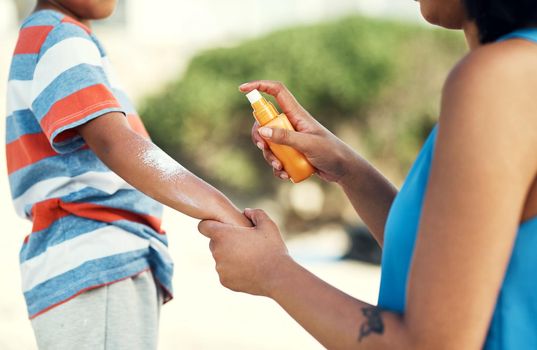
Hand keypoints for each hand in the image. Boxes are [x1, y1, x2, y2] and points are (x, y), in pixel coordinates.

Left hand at [198, 208, 294, 296]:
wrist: (277, 276)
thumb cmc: (272, 248)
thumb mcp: (267, 225)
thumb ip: (255, 214)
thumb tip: (246, 212)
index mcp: (223, 236)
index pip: (203, 226)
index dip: (210, 224)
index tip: (221, 226)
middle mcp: (217, 252)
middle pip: (214, 243)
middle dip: (225, 241)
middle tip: (243, 243)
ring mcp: (220, 268)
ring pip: (220, 258)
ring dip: (230, 256)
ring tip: (249, 257)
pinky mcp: (225, 281)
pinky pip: (226, 272)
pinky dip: (234, 270)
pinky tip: (249, 269)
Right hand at [240, 80, 357, 182]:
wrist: (343, 170)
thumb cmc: (330, 152)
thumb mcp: (307, 145)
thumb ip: (285, 138)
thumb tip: (262, 131)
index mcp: (296, 114)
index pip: (276, 92)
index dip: (259, 87)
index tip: (243, 89)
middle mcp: (291, 124)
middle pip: (264, 122)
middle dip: (259, 136)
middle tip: (263, 148)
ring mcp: (290, 139)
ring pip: (268, 143)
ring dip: (270, 157)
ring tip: (281, 168)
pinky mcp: (291, 153)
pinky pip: (276, 157)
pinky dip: (277, 167)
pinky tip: (285, 175)